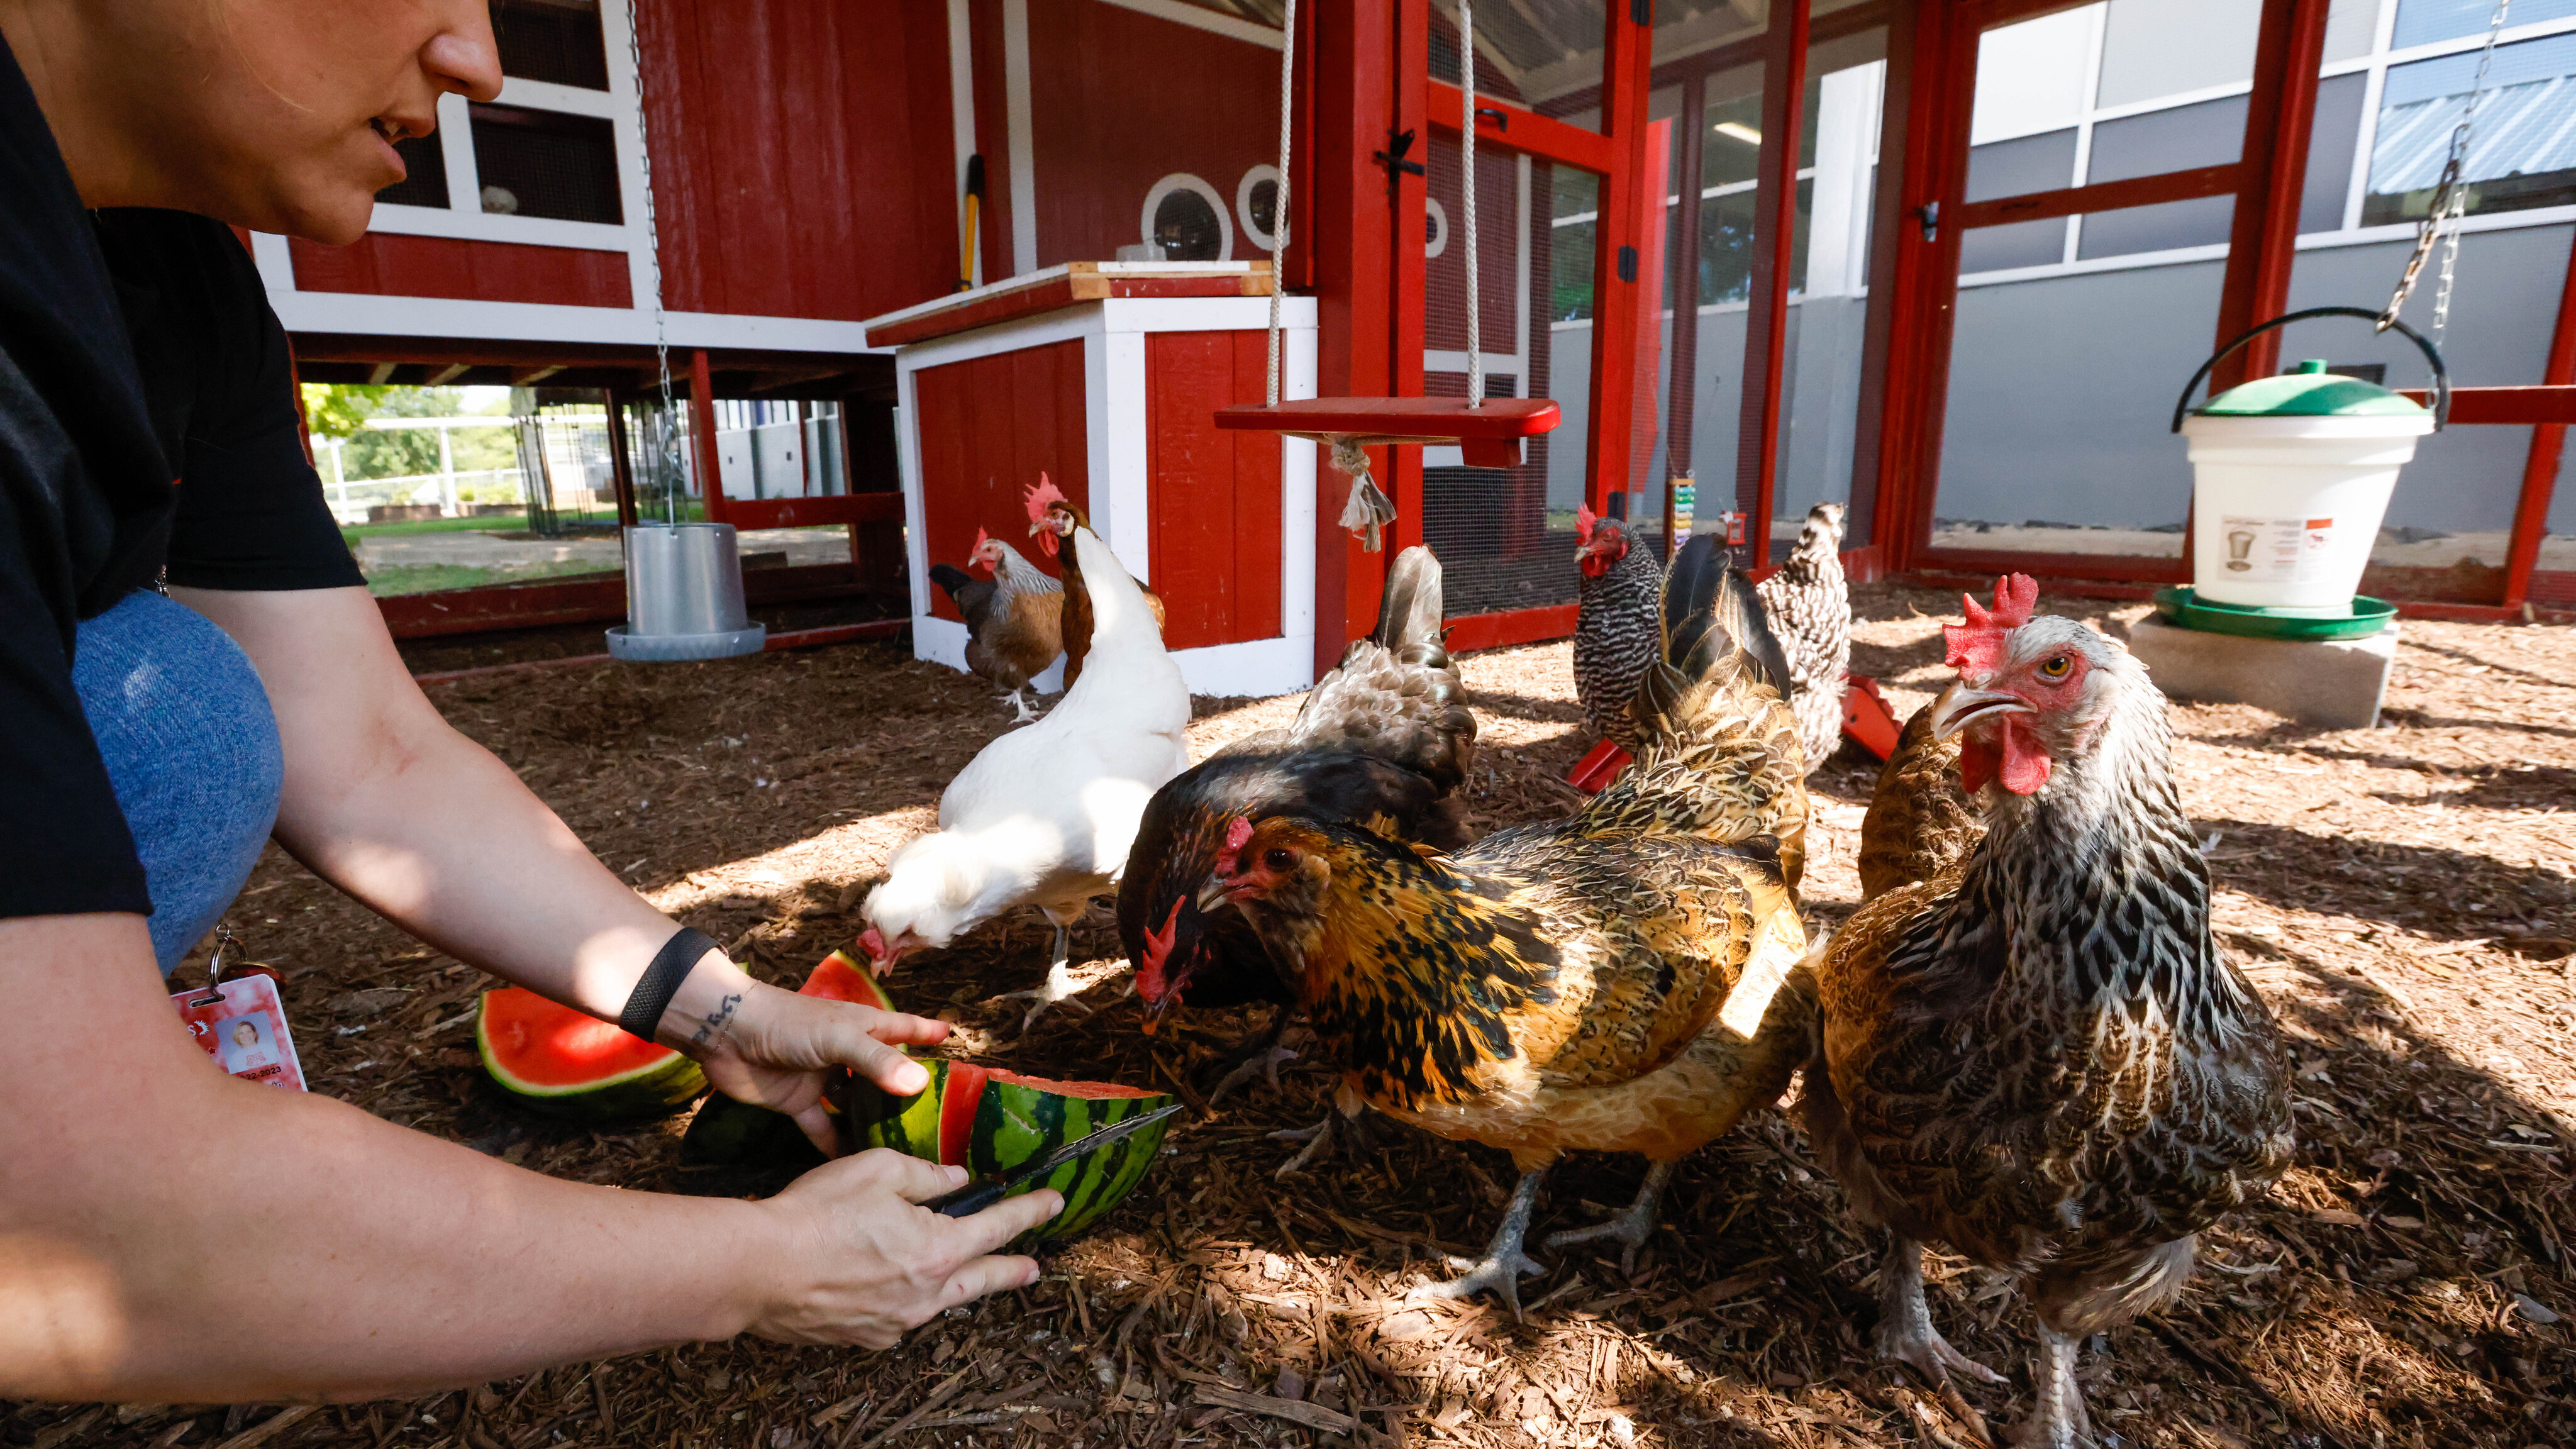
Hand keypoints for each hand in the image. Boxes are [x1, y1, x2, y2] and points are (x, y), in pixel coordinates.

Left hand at [679, 970, 949, 1153]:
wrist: (726, 1034)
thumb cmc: (787, 1024)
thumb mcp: (838, 1037)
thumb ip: (877, 1061)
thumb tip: (919, 1084)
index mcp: (861, 1027)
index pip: (903, 1028)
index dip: (926, 1032)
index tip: (951, 1038)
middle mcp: (846, 1053)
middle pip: (883, 1073)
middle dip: (906, 1091)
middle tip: (937, 1117)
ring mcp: (823, 1080)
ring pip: (856, 1105)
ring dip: (873, 1123)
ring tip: (903, 1149)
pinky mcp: (799, 1103)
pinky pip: (823, 1128)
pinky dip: (836, 1145)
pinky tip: (854, 1167)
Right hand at [749, 1150, 1061, 1348]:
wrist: (758, 1268)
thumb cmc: (816, 1212)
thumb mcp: (878, 1170)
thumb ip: (926, 1176)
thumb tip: (955, 1180)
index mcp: (937, 1249)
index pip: (998, 1228)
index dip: (1028, 1212)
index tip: (1052, 1203)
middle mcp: (925, 1295)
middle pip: (983, 1280)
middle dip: (1013, 1270)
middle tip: (1033, 1269)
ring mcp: (894, 1322)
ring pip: (941, 1303)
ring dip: (960, 1289)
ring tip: (971, 1280)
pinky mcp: (863, 1338)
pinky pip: (899, 1319)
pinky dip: (909, 1303)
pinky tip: (900, 1293)